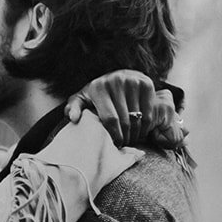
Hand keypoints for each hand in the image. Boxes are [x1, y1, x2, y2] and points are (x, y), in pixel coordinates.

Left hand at [65, 70, 185, 147]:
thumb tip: (72, 118)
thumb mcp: (82, 100)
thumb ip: (73, 108)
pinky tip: (140, 130)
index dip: (114, 136)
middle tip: (124, 145)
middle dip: (126, 137)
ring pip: (138, 118)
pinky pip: (149, 113)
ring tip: (132, 139)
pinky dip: (146, 126)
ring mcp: (133, 81)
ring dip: (136, 134)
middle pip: (125, 121)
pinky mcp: (146, 83)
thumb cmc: (97, 94)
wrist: (117, 76)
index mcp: (99, 87)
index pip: (110, 119)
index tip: (116, 145)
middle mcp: (116, 81)